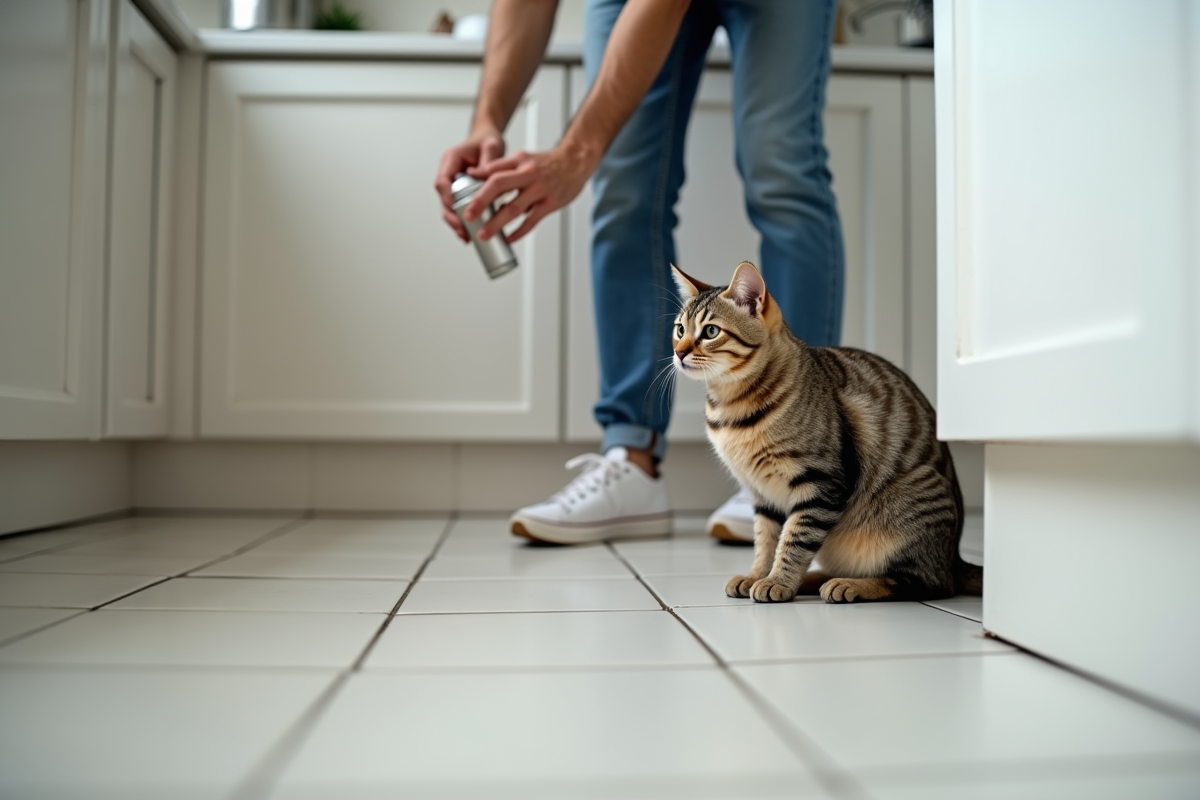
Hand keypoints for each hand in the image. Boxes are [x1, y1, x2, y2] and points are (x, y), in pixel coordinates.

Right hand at [434, 126, 505, 241]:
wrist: (488, 140)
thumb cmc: (487, 141)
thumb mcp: (491, 147)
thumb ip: (489, 162)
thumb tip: (487, 180)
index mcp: (451, 159)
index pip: (442, 181)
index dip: (447, 197)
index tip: (455, 210)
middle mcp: (449, 172)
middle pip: (443, 198)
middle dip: (451, 216)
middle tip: (461, 230)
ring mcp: (453, 183)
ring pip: (448, 206)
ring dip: (455, 222)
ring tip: (465, 236)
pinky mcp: (460, 191)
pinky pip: (457, 207)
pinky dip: (462, 220)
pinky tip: (468, 233)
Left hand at [463, 144, 595, 243]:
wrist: (576, 162)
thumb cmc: (547, 163)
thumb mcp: (522, 158)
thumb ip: (499, 166)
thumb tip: (474, 174)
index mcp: (518, 161)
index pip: (492, 171)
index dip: (475, 184)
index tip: (461, 197)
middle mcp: (528, 174)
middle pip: (499, 186)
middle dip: (481, 202)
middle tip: (468, 217)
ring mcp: (540, 190)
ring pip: (514, 208)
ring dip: (497, 223)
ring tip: (484, 234)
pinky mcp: (550, 204)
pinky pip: (531, 221)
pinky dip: (518, 232)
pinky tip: (508, 238)